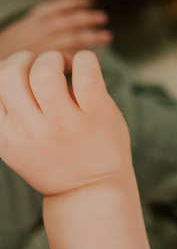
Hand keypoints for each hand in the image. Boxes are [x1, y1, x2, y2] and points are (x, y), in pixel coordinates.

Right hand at [0, 0, 110, 60]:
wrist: (0, 68)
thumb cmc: (11, 48)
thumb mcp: (21, 27)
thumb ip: (41, 18)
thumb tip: (72, 7)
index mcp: (33, 21)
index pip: (56, 7)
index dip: (73, 3)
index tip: (87, 2)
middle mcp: (40, 32)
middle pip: (70, 21)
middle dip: (89, 18)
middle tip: (103, 18)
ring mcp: (45, 48)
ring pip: (75, 38)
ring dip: (94, 36)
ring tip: (107, 37)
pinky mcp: (49, 64)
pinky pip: (74, 57)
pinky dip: (87, 55)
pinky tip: (99, 55)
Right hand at [0, 50, 130, 197]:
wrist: (90, 191)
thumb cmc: (54, 158)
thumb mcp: (18, 143)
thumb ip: (9, 113)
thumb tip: (5, 68)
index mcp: (6, 133)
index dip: (9, 68)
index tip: (26, 74)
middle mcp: (29, 129)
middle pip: (11, 73)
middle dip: (27, 58)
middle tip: (45, 66)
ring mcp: (63, 122)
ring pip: (45, 71)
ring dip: (54, 58)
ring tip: (64, 66)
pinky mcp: (95, 115)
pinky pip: (86, 74)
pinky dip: (84, 59)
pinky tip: (85, 65)